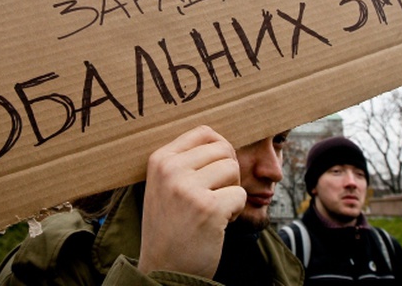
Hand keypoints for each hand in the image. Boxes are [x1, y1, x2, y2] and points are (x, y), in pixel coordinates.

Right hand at [137, 125, 245, 278]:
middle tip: (218, 193)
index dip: (220, 148)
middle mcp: (171, 169)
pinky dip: (236, 211)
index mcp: (160, 159)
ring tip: (216, 207)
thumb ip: (185, 161)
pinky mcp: (208, 208)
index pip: (203, 132)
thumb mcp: (164, 185)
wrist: (162, 269)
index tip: (216, 170)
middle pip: (223, 149)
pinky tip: (219, 223)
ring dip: (232, 190)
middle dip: (229, 171)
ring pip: (233, 169)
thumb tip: (220, 140)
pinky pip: (241, 195)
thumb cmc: (170, 226)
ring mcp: (188, 188)